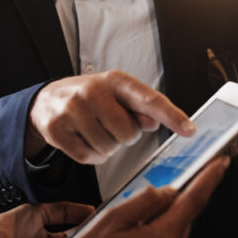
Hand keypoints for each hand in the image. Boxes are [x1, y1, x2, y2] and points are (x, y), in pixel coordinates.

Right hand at [27, 71, 195, 163]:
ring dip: (107, 148)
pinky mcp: (57, 129)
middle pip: (129, 133)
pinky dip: (90, 156)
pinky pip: (88, 157)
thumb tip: (154, 121)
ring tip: (94, 132)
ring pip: (108, 148)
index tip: (190, 130)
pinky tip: (82, 140)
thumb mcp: (116, 95)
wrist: (47, 100)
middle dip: (123, 137)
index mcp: (114, 81)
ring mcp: (72, 109)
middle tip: (110, 126)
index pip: (149, 99)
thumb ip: (140, 108)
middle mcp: (92, 91)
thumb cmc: (89, 98)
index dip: (172, 116)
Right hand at [58, 155, 229, 237]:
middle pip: (181, 219)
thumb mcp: (112, 221)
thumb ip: (144, 202)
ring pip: (173, 236)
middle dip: (164, 209)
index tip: (221, 164)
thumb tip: (167, 191)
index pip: (194, 201)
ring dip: (156, 229)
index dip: (210, 179)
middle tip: (134, 216)